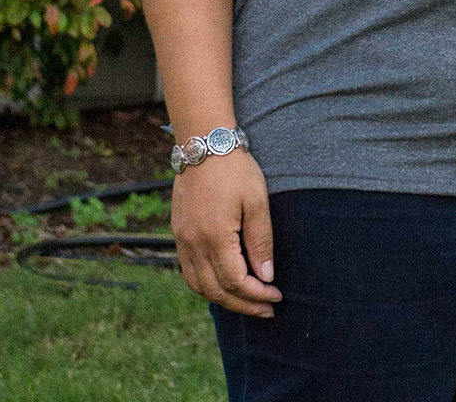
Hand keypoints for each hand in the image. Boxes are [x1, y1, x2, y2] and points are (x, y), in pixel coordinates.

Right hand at [170, 149, 280, 316]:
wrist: (204, 146)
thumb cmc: (235, 170)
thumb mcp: (256, 201)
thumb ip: (260, 241)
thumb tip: (266, 277)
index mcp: (215, 239)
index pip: (236, 282)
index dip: (257, 295)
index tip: (276, 298)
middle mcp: (194, 246)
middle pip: (216, 291)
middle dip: (243, 304)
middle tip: (266, 310)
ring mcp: (182, 242)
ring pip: (199, 286)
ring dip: (224, 299)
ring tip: (248, 302)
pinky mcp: (179, 235)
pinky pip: (189, 273)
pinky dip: (206, 286)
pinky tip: (223, 284)